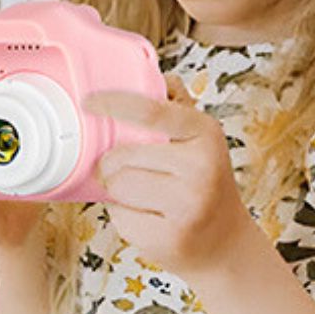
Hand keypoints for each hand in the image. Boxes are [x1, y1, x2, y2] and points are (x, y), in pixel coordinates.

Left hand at [84, 73, 255, 282]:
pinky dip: (125, 216)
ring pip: (117, 187)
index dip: (112, 103)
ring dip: (117, 191)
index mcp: (205, 133)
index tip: (88, 102)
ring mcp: (187, 205)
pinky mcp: (170, 237)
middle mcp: (200, 167)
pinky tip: (148, 216)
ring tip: (141, 194)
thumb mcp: (200, 138)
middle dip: (112, 164)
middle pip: (121, 156)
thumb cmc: (205, 183)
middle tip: (127, 170)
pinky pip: (121, 218)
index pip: (150, 111)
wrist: (226, 242)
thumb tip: (147, 71)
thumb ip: (174, 106)